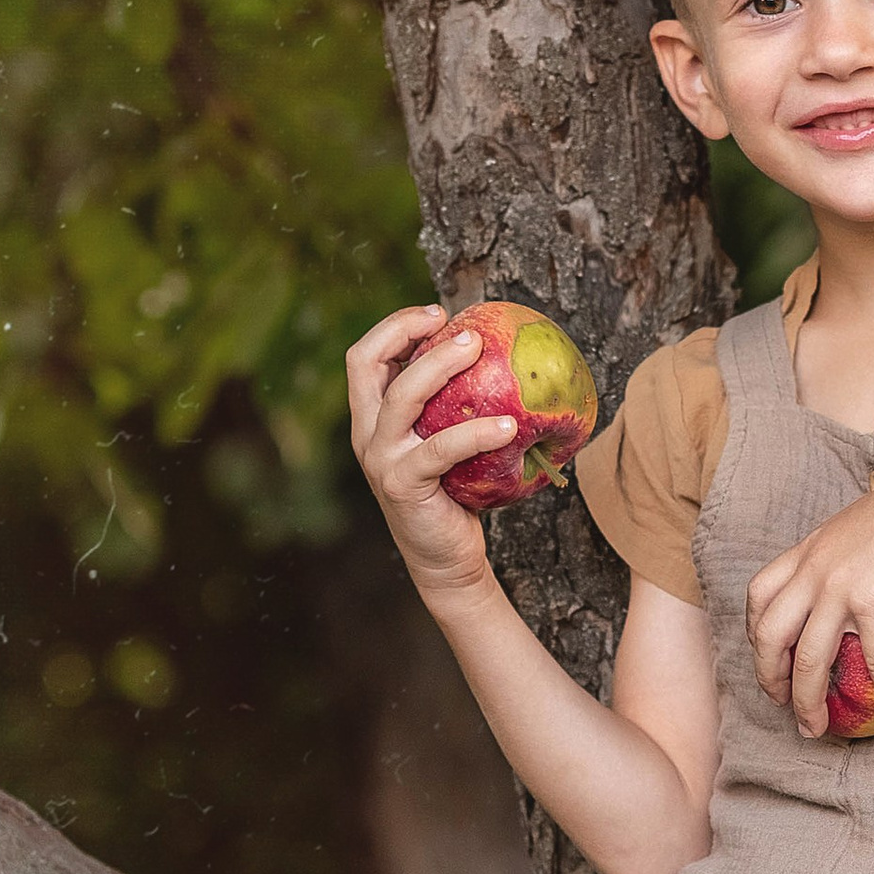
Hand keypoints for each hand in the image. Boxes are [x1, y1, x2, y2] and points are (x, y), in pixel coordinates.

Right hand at [347, 305, 506, 604]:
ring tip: (480, 350)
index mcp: (372, 418)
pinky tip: (509, 426)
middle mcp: (367, 435)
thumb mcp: (446, 443)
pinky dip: (475, 432)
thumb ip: (450, 407)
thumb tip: (498, 357)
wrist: (446, 559)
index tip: (440, 314)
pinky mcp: (404, 485)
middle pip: (368, 364)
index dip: (395, 326)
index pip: (365, 357)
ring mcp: (381, 460)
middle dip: (408, 332)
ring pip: (402, 397)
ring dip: (440, 366)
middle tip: (464, 328)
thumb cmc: (455, 495)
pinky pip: (441, 448)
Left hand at [746, 463, 873, 736]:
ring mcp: (838, 589)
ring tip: (818, 729)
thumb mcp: (861, 527)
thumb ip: (845, 553)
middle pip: (770, 636)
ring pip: (807, 661)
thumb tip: (853, 578)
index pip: (760, 596)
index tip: (769, 662)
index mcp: (808, 552)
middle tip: (785, 707)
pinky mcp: (872, 605)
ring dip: (809, 703)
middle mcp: (813, 572)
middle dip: (770, 680)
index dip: (756, 635)